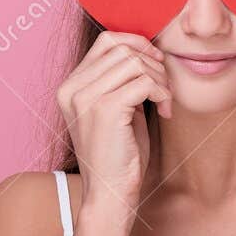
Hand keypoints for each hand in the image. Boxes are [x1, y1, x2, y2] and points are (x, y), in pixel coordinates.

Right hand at [56, 32, 170, 212]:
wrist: (109, 195)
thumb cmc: (118, 156)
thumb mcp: (116, 109)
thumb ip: (122, 80)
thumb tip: (147, 50)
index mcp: (70, 86)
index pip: (107, 40)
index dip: (138, 44)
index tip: (156, 65)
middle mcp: (72, 88)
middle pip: (123, 47)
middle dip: (154, 63)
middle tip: (165, 89)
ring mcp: (86, 98)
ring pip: (135, 62)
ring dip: (160, 79)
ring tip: (165, 102)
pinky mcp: (105, 110)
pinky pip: (145, 82)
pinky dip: (163, 94)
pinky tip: (165, 112)